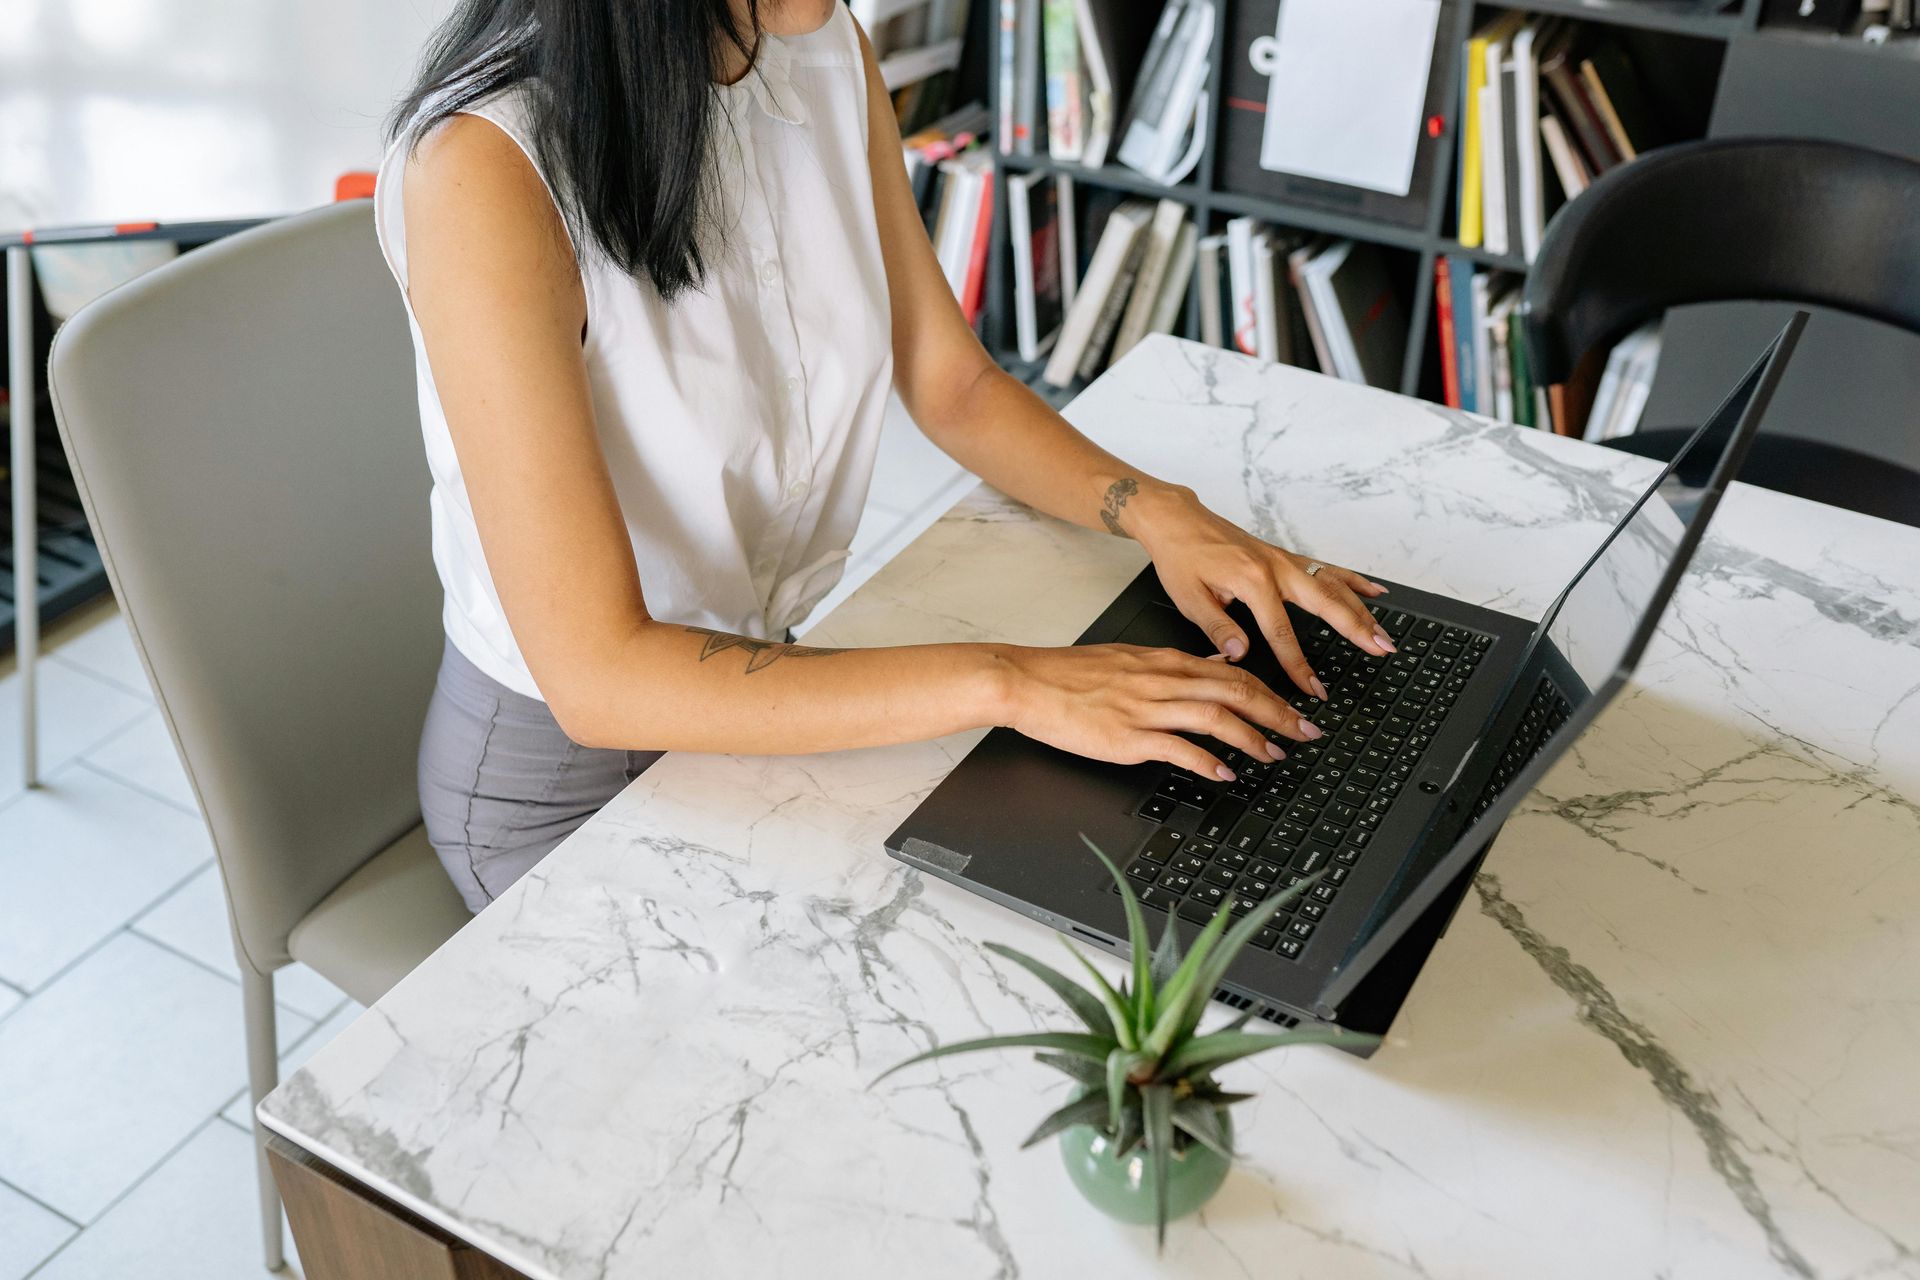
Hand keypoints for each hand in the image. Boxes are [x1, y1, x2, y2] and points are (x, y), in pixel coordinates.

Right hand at [994, 643, 1324, 780]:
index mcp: (1164, 661)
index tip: (1294, 709)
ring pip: (1215, 716)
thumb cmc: (1070, 675)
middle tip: (1305, 732)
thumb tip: (1212, 668)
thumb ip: (1174, 666)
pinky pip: (1178, 747)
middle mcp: (1162, 680)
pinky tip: (1224, 773)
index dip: (1271, 692)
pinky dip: (1207, 761)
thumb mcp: (1130, 659)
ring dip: (1252, 737)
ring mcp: (1145, 707)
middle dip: (1277, 712)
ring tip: (1274, 754)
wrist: (1028, 681)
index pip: (1232, 672)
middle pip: (1235, 691)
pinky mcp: (1127, 735)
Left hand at [1114, 482, 1394, 697]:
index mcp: (1252, 580)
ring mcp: (1283, 559)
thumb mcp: (1189, 597)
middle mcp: (1275, 567)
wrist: (1177, 519)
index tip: (1314, 688)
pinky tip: (1375, 590)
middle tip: (1382, 649)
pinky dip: (1353, 579)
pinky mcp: (1283, 556)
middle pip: (1327, 602)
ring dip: (1363, 608)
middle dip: (1357, 628)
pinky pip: (1327, 568)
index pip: (1282, 633)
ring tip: (1384, 631)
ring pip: (1334, 584)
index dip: (1299, 664)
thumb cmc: (1180, 556)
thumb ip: (1217, 627)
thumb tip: (1241, 655)